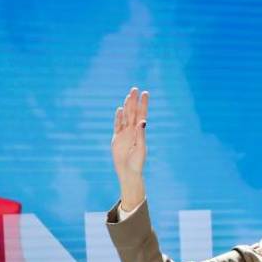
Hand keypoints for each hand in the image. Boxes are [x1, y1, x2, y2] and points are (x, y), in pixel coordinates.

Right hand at [111, 87, 148, 208]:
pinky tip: (120, 109)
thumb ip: (141, 134)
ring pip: (125, 117)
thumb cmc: (137, 162)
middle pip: (133, 113)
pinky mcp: (116, 138)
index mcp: (140, 132)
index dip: (143, 104)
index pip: (142, 114)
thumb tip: (143, 121)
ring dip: (127, 106)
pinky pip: (117, 126)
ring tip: (128, 96)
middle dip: (134, 101)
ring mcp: (124, 134)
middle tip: (135, 89)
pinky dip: (118, 118)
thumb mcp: (140, 147)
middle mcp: (132, 131)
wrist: (128, 172)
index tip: (145, 93)